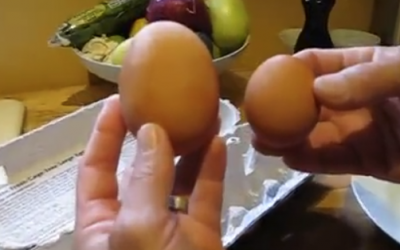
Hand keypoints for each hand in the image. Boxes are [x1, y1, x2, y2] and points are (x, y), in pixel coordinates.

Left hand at [74, 95, 226, 249]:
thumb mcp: (138, 226)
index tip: (118, 101)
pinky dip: (212, 170)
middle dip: (154, 136)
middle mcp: (134, 219)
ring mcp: (170, 226)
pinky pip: (206, 195)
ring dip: (189, 149)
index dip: (104, 134)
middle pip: (141, 168)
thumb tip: (153, 130)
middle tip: (167, 102)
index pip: (96, 169)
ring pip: (177, 179)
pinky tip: (217, 143)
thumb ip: (146, 178)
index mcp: (101, 222)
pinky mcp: (202, 233)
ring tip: (203, 116)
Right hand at [257, 46, 399, 181]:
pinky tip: (288, 159)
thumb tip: (317, 90)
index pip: (315, 65)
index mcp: (359, 70)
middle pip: (306, 103)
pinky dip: (309, 161)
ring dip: (286, 139)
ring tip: (262, 144)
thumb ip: (366, 79)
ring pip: (314, 135)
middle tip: (255, 120)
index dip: (287, 72)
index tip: (262, 84)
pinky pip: (331, 161)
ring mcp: (357, 131)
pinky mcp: (365, 161)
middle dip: (278, 111)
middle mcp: (351, 99)